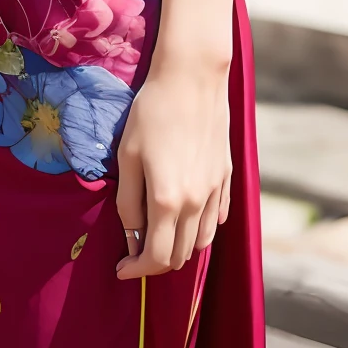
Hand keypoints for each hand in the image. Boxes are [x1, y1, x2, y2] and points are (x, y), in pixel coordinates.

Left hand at [115, 55, 231, 279]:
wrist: (192, 77)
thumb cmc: (152, 112)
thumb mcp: (128, 156)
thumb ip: (129, 202)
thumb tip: (132, 235)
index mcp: (168, 200)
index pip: (157, 258)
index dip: (137, 270)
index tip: (121, 268)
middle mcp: (196, 202)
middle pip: (181, 256)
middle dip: (156, 263)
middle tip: (135, 252)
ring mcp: (215, 190)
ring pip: (202, 241)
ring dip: (180, 248)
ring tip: (159, 235)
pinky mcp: (226, 176)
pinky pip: (217, 217)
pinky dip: (201, 228)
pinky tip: (186, 216)